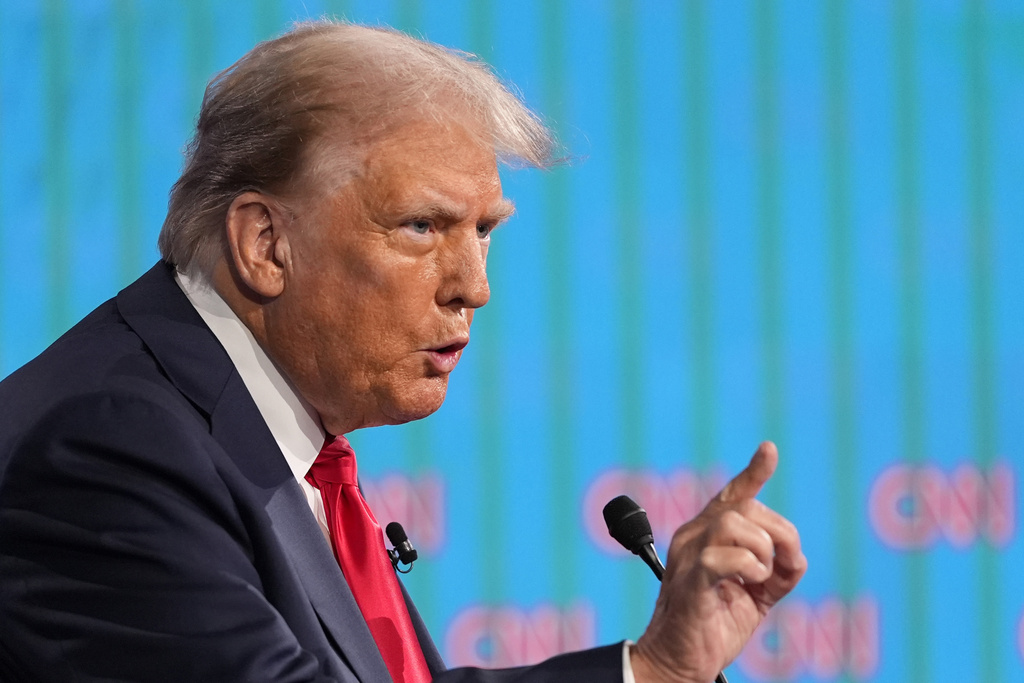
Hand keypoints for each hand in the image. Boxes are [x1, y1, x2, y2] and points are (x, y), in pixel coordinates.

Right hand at [630, 442, 806, 682]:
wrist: (680, 661)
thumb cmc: (712, 626)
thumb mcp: (756, 595)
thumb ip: (777, 571)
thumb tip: (796, 558)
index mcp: (706, 535)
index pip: (731, 495)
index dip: (753, 472)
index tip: (769, 450)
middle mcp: (692, 537)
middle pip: (745, 508)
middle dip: (779, 533)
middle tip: (784, 567)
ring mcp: (688, 557)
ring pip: (732, 524)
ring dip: (761, 549)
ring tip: (761, 578)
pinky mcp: (689, 583)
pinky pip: (719, 557)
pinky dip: (747, 565)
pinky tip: (751, 584)